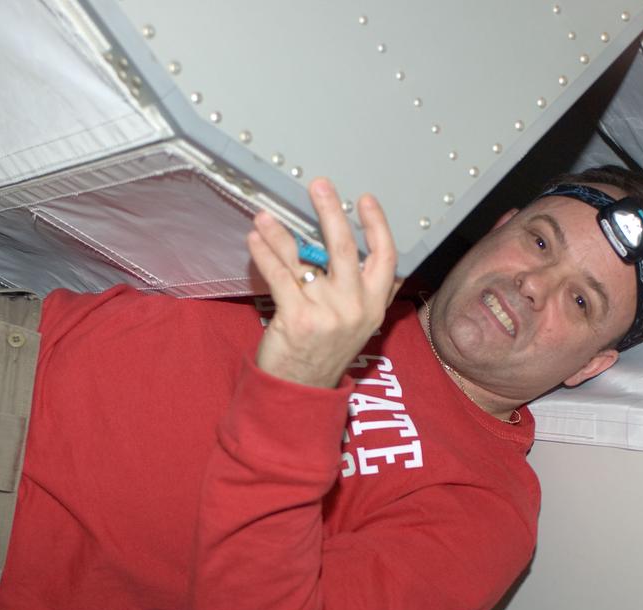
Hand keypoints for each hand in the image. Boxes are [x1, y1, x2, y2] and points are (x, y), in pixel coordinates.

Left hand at [247, 178, 397, 387]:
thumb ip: (359, 289)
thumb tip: (348, 243)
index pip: (387, 258)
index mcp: (374, 305)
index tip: (365, 200)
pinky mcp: (298, 319)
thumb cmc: (324, 350)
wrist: (302, 390)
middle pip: (346, 249)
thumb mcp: (356, 322)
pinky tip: (256, 238)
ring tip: (266, 215)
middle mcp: (356, 307)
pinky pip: (280, 276)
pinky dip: (265, 253)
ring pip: (304, 261)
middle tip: (319, 186)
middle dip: (331, 212)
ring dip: (282, 233)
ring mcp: (328, 314)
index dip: (377, 226)